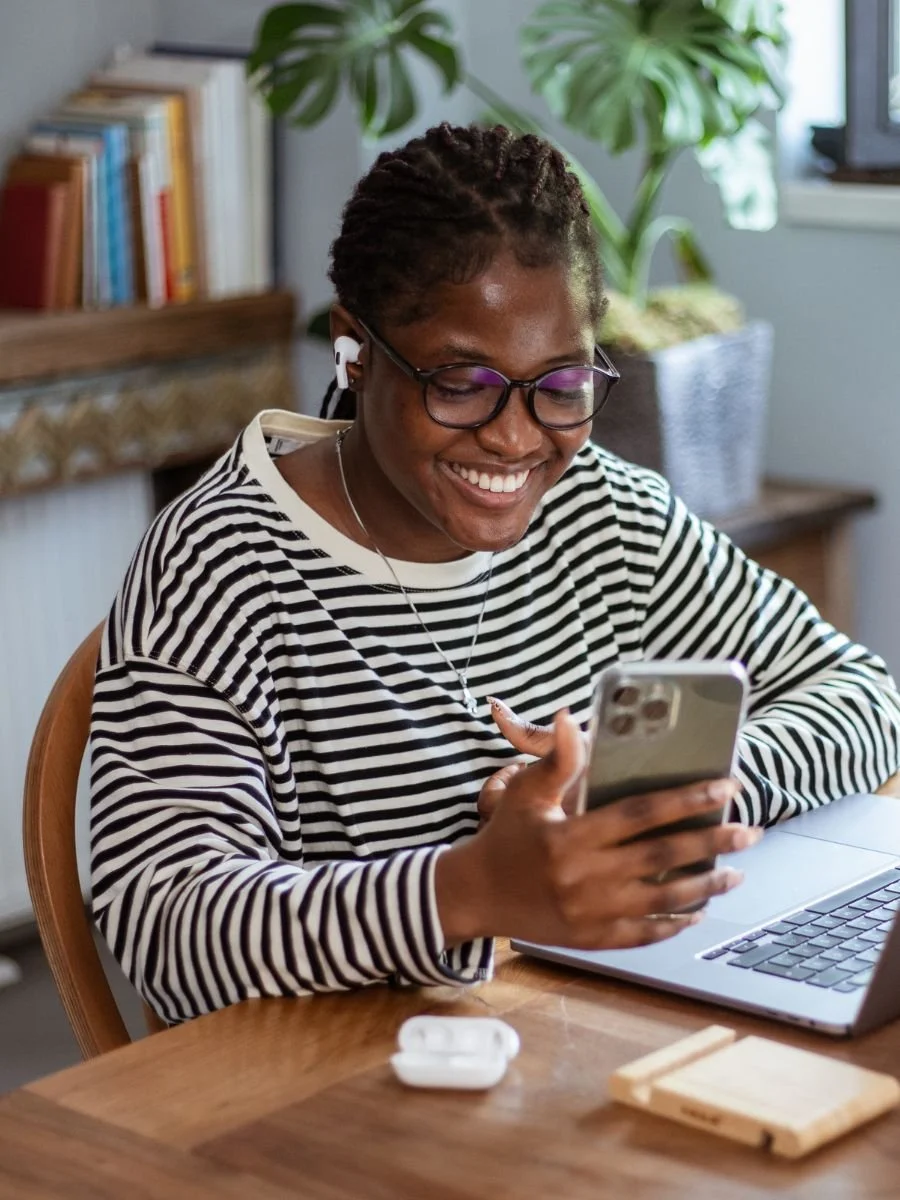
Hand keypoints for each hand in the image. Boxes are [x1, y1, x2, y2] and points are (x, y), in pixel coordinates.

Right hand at [437, 709, 760, 951]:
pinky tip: (698, 910)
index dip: (687, 798)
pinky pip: (645, 932)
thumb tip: (568, 716)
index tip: (725, 787)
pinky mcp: (593, 938)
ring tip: (736, 873)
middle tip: (749, 831)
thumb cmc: (505, 837)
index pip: (641, 813)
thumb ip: (556, 760)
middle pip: (663, 855)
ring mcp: (592, 912)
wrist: (476, 895)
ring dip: (705, 885)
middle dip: (712, 841)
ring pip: (663, 898)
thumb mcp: (525, 793)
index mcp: (572, 836)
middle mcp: (586, 875)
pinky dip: (675, 923)